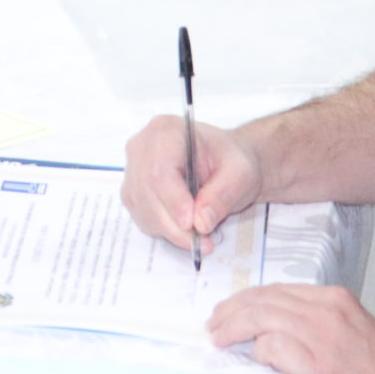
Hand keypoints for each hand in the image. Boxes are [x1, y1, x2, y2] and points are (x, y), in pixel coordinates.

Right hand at [121, 114, 261, 255]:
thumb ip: (222, 195)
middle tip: (203, 242)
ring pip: (143, 209)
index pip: (160, 170)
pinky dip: (164, 230)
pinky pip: (143, 217)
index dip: (173, 200)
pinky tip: (185, 229)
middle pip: (147, 193)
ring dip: (171, 231)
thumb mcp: (240, 173)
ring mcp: (134, 170)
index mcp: (166, 131)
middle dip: (174, 224)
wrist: (226, 164)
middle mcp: (142, 148)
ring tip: (200, 239)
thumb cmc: (230, 161)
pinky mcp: (134, 192)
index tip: (191, 224)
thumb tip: (200, 222)